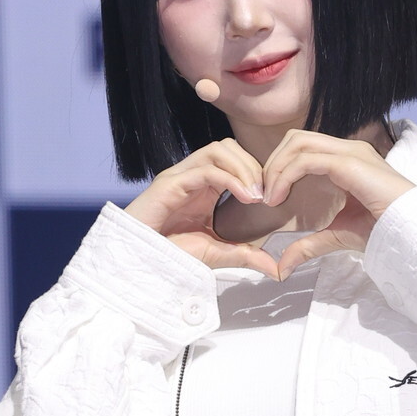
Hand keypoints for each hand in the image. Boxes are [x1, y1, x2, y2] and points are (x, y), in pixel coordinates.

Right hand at [125, 139, 279, 279]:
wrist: (140, 264)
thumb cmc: (171, 255)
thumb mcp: (218, 254)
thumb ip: (247, 256)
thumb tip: (276, 269)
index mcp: (202, 185)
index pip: (233, 157)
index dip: (255, 170)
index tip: (271, 197)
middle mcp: (191, 175)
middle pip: (228, 147)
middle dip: (252, 165)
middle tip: (265, 194)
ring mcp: (180, 176)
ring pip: (218, 150)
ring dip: (243, 168)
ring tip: (256, 195)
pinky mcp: (170, 184)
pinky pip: (207, 170)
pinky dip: (231, 180)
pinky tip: (244, 197)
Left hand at [261, 129, 414, 279]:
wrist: (410, 234)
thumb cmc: (382, 232)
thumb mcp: (335, 237)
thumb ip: (308, 245)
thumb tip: (282, 268)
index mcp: (346, 160)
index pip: (303, 147)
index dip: (280, 166)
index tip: (269, 198)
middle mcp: (348, 149)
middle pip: (296, 138)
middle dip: (273, 162)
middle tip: (265, 194)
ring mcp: (350, 152)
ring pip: (298, 142)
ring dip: (276, 167)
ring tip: (270, 197)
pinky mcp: (349, 162)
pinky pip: (306, 159)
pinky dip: (286, 175)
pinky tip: (279, 198)